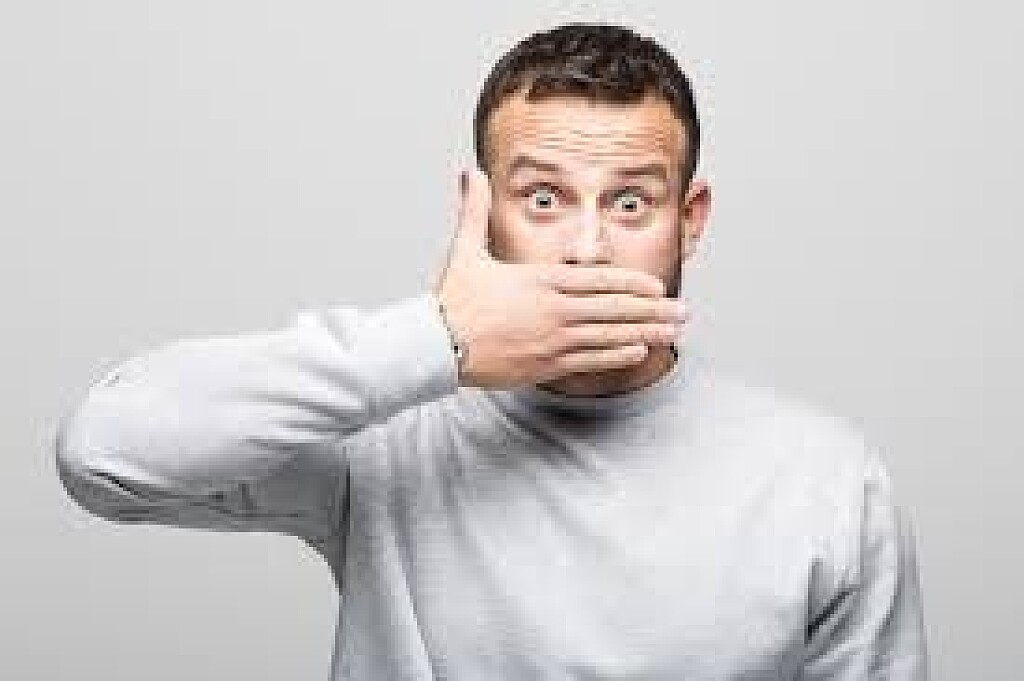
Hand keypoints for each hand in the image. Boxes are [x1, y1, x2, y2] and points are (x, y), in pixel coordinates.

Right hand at [432, 166, 688, 388]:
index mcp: (540, 280)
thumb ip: (474, 211)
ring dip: (646, 332)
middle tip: (683, 310)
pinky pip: (590, 360)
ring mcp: (551, 339)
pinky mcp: (544, 365)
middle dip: (653, 309)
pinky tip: (639, 351)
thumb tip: (468, 172)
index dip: (631, 283)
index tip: (657, 285)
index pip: (598, 279)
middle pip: (614, 307)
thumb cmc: (451, 300)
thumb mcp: (465, 250)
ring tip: (672, 332)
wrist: (433, 345)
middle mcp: (553, 309)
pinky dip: (617, 355)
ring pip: (609, 334)